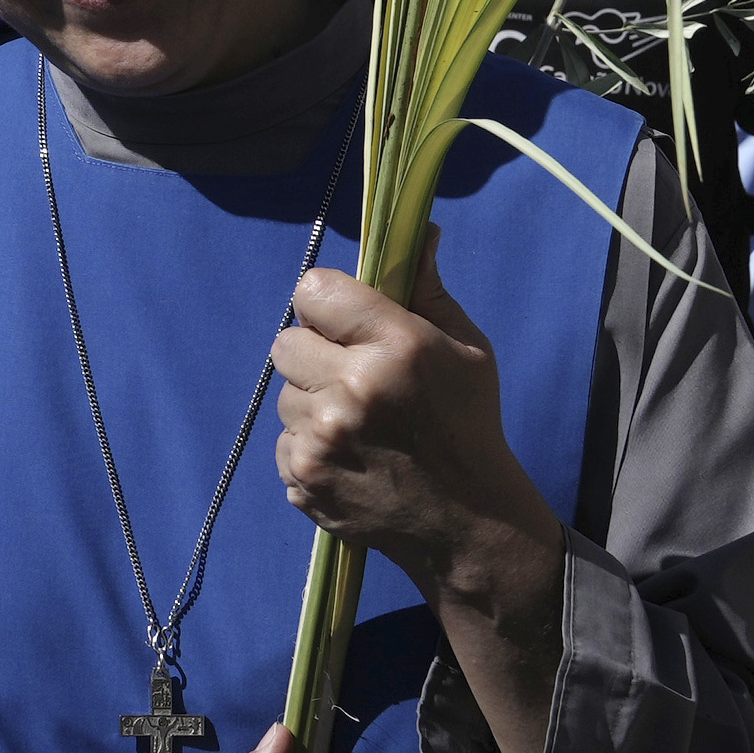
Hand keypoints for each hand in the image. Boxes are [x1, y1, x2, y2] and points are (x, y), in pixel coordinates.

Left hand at [271, 229, 561, 620]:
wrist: (467, 522)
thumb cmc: (470, 424)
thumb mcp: (467, 348)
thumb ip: (428, 290)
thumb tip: (420, 230)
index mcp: (396, 346)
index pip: (313, 291)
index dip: (326, 303)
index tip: (343, 319)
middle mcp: (352, 389)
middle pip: (286, 342)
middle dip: (314, 352)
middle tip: (350, 374)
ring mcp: (323, 439)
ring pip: (284, 395)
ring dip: (312, 402)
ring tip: (358, 422)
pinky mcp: (304, 478)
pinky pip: (283, 441)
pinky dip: (309, 446)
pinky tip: (351, 456)